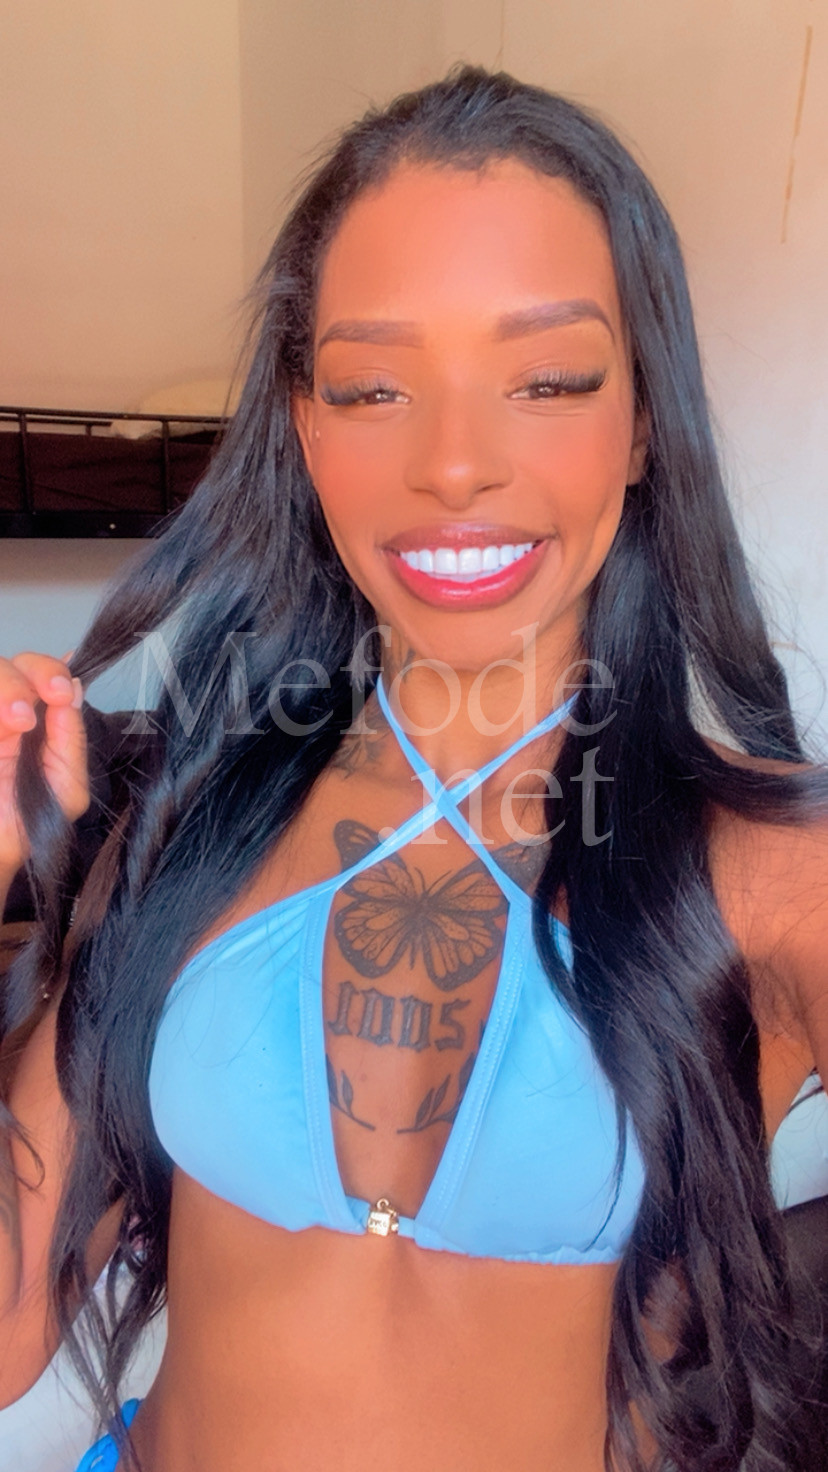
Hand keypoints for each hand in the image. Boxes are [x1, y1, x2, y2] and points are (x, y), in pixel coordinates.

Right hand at [0, 653, 88, 877]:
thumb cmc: (29, 823)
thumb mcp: (65, 784)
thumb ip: (70, 737)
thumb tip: (74, 687)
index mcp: (34, 717)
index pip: (40, 671)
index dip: (50, 671)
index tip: (59, 691)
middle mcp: (5, 712)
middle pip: (8, 665)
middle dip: (23, 679)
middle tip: (29, 711)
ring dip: (5, 691)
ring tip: (15, 723)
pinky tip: (4, 729)